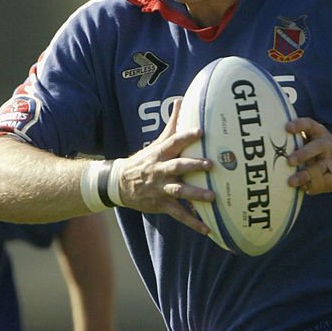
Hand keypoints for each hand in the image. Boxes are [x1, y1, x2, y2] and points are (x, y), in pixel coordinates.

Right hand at [113, 98, 215, 234]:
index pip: (173, 142)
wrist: (119, 184)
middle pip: (177, 166)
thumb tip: (181, 100)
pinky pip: (178, 215)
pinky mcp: (160, 204)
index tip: (201, 131)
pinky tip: (207, 229)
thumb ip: (172, 124)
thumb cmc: (144, 161)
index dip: (186, 136)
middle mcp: (160, 171)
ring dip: (195, 194)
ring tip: (212, 197)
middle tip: (211, 164)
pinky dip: (193, 222)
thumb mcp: (156, 143)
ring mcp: (160, 189)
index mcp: (160, 154)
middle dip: (194, 165)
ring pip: (178, 191)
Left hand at [284, 117, 331, 195]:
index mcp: (319, 133)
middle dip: (303, 153)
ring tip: (291, 182)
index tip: (287, 127)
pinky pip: (323, 182)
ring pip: (319, 168)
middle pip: (316, 147)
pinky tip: (303, 189)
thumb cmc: (323, 153)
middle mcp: (326, 145)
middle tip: (289, 161)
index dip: (299, 125)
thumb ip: (298, 143)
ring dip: (304, 175)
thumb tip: (269, 151)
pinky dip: (312, 186)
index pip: (309, 125)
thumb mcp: (315, 141)